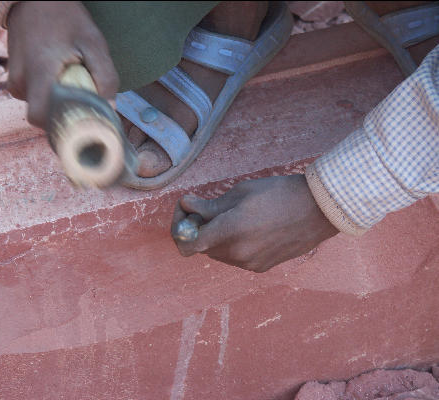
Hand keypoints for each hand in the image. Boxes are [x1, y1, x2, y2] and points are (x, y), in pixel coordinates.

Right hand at [6, 1, 118, 128]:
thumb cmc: (66, 19)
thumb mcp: (94, 44)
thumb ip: (106, 78)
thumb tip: (111, 109)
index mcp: (38, 73)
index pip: (40, 117)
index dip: (60, 127)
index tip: (81, 125)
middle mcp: (21, 80)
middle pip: (43, 117)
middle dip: (65, 116)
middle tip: (84, 103)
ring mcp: (15, 80)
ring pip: (40, 108)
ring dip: (58, 104)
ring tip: (71, 84)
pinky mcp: (15, 78)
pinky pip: (35, 98)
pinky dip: (49, 96)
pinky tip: (60, 80)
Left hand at [171, 175, 338, 271]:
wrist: (319, 210)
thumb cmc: (279, 193)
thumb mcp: (240, 192)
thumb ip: (209, 205)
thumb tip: (186, 206)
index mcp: (229, 231)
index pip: (186, 244)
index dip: (180, 228)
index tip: (187, 213)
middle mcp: (237, 253)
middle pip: (201, 248)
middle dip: (199, 230)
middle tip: (208, 209)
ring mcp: (250, 264)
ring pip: (218, 254)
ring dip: (216, 238)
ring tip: (233, 217)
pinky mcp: (261, 268)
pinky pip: (235, 259)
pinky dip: (233, 245)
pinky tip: (250, 228)